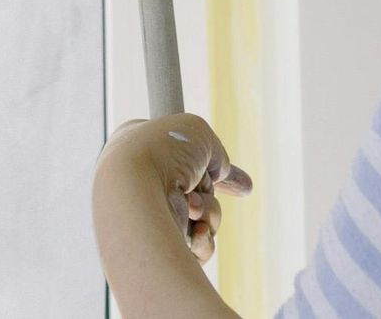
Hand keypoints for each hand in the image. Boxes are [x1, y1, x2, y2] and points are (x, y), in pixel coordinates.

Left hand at [96, 114, 254, 266]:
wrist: (136, 192)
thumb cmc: (162, 152)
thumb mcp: (197, 132)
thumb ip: (215, 151)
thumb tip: (220, 172)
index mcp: (143, 149)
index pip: (184, 158)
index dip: (211, 168)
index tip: (243, 185)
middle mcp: (144, 183)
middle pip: (199, 191)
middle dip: (209, 194)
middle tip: (197, 188)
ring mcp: (153, 217)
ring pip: (203, 219)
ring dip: (209, 213)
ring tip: (192, 206)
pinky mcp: (162, 248)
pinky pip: (198, 248)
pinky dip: (203, 240)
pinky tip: (196, 232)